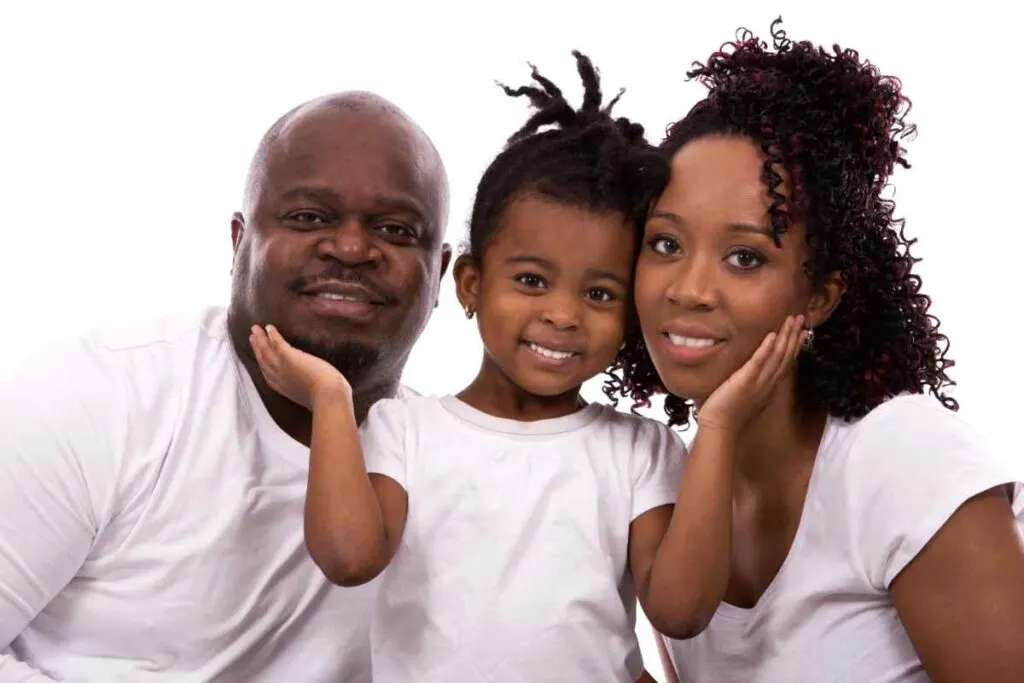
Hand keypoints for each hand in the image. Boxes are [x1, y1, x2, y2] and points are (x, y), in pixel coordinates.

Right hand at [249, 324, 350, 408]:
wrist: (327, 397)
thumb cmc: (326, 399)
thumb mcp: (312, 396)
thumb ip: (308, 391)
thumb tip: (314, 388)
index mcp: (284, 389)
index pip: (268, 375)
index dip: (262, 364)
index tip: (259, 355)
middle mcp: (279, 378)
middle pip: (264, 361)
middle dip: (257, 349)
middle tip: (252, 337)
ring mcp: (282, 367)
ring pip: (266, 351)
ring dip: (260, 339)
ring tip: (255, 329)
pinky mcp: (289, 357)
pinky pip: (277, 343)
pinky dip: (272, 335)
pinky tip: (269, 327)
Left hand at [696, 315, 806, 433]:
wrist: (719, 428)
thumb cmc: (728, 414)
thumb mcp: (747, 396)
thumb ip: (753, 383)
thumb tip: (753, 373)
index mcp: (769, 386)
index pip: (786, 362)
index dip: (795, 345)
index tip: (802, 331)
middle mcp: (768, 383)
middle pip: (786, 356)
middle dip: (794, 336)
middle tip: (801, 318)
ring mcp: (758, 382)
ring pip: (777, 356)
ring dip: (785, 336)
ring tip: (791, 320)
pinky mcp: (745, 381)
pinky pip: (758, 362)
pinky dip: (766, 349)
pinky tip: (772, 335)